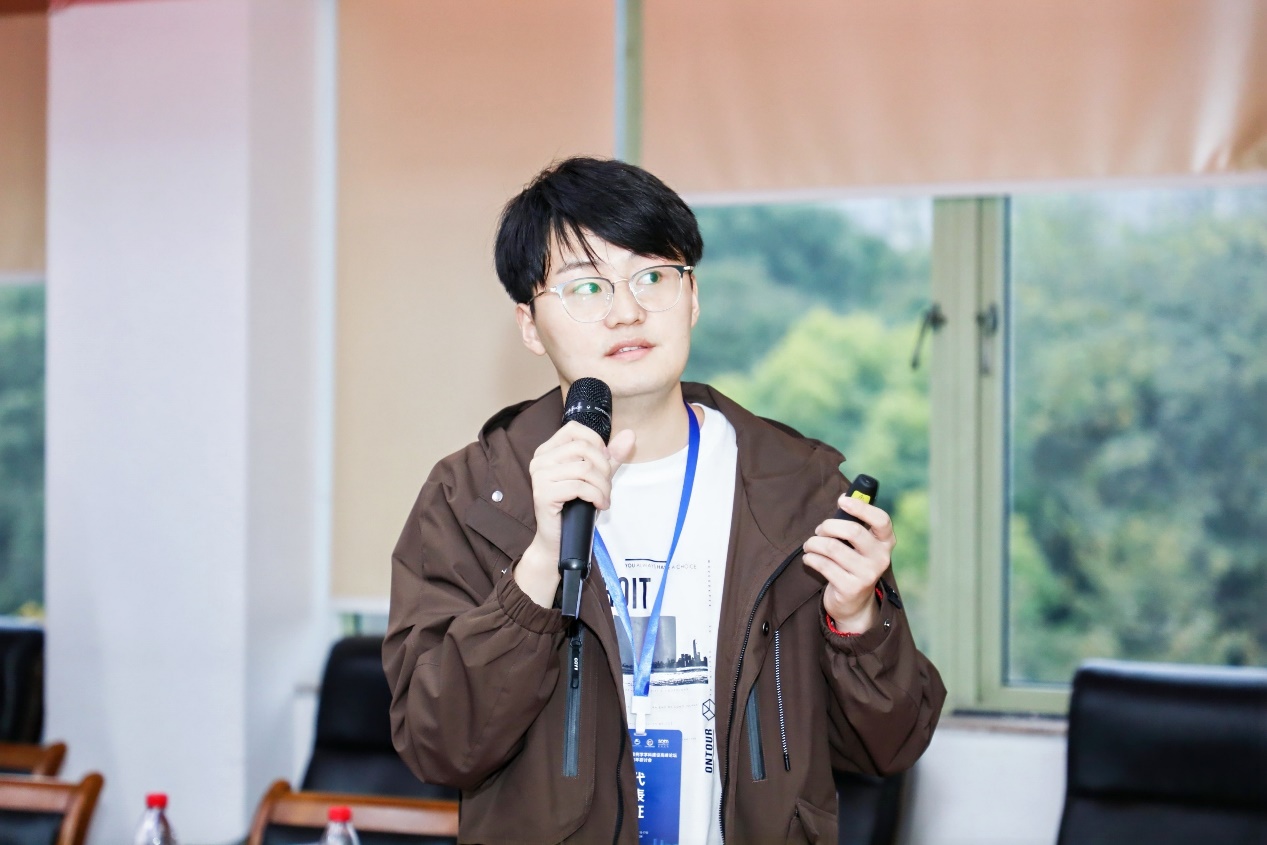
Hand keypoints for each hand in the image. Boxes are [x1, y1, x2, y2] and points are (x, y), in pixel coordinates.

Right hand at [515, 423, 635, 605]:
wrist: (558, 541)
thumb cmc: (576, 508)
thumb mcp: (596, 478)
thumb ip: (611, 456)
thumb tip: (630, 434)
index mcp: (547, 451)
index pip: (574, 429)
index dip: (596, 443)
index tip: (604, 464)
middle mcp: (539, 460)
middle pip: (583, 448)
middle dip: (604, 468)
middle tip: (606, 487)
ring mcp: (539, 476)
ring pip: (584, 468)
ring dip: (602, 486)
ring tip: (604, 499)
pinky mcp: (543, 494)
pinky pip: (580, 487)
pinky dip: (596, 496)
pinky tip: (599, 505)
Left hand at [802, 494, 895, 632]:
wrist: (854, 603)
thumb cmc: (853, 563)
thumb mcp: (860, 545)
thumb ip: (855, 523)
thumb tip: (844, 497)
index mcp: (886, 542)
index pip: (881, 519)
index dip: (861, 507)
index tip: (841, 501)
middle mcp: (881, 558)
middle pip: (853, 530)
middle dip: (828, 526)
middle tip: (819, 531)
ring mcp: (867, 574)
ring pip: (832, 547)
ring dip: (813, 543)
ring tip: (809, 545)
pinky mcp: (851, 587)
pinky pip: (823, 564)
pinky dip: (810, 557)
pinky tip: (809, 558)